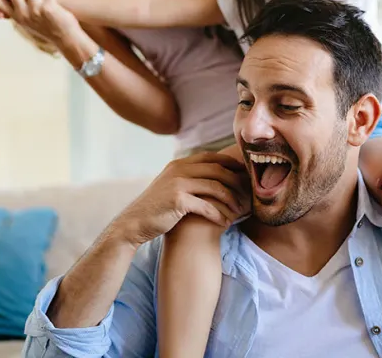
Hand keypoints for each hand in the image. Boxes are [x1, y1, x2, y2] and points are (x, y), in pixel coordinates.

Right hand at [110, 150, 250, 247]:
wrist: (134, 223)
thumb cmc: (156, 208)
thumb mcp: (169, 185)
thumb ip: (186, 177)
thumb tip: (210, 176)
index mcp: (178, 164)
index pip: (211, 157)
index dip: (230, 163)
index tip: (243, 174)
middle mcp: (179, 169)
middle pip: (217, 170)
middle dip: (236, 182)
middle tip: (247, 195)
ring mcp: (178, 184)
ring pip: (216, 187)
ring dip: (231, 200)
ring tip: (240, 211)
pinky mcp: (178, 201)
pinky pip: (207, 206)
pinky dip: (219, 214)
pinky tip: (225, 223)